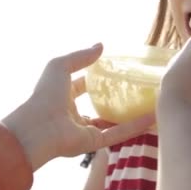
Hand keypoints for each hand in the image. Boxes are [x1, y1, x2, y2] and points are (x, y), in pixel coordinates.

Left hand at [2, 44, 154, 169]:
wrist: (39, 129)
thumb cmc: (45, 94)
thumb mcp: (60, 66)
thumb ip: (80, 56)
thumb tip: (101, 46)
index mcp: (61, 96)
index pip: (81, 86)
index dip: (96, 79)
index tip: (115, 72)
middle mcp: (72, 114)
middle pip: (97, 107)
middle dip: (113, 100)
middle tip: (135, 89)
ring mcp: (83, 130)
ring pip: (110, 122)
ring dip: (129, 115)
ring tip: (149, 104)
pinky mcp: (94, 143)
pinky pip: (117, 134)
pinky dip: (134, 127)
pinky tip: (152, 117)